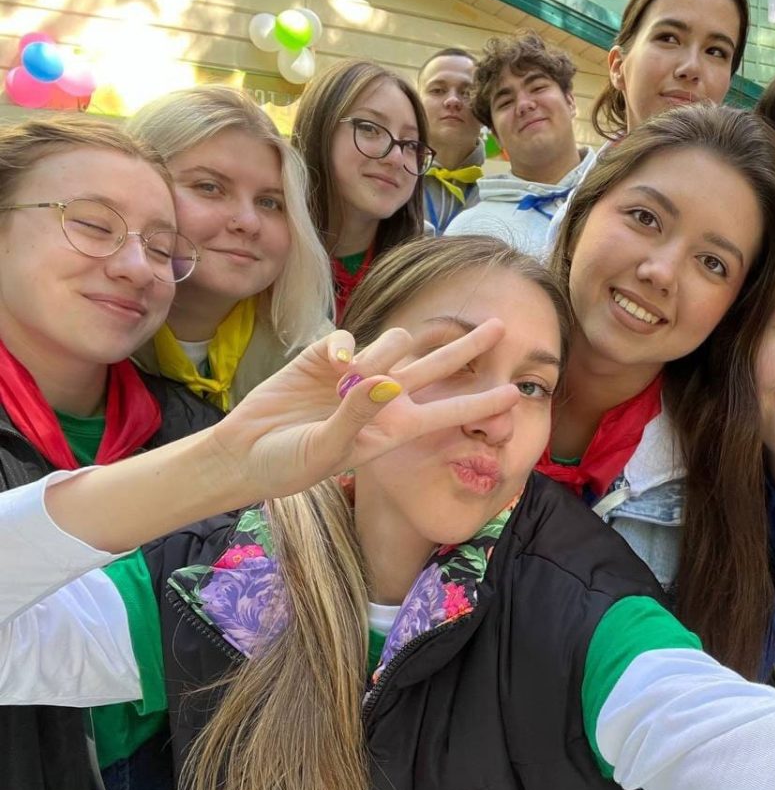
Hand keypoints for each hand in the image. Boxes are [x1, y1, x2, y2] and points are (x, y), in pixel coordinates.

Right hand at [208, 322, 518, 499]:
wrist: (243, 453)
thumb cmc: (288, 465)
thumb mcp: (325, 450)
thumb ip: (357, 416)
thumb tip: (388, 382)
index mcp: (394, 428)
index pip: (448, 412)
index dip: (482, 402)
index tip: (516, 393)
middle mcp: (385, 398)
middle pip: (438, 366)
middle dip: (469, 345)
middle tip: (502, 324)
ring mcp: (358, 375)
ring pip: (393, 344)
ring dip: (378, 356)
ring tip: (344, 383)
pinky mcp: (327, 356)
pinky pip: (350, 338)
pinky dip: (342, 348)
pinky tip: (327, 366)